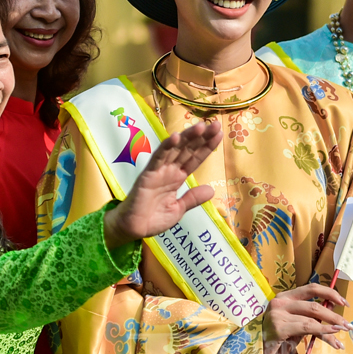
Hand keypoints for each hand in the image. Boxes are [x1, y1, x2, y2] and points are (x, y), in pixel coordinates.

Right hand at [103, 120, 223, 248]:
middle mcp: (170, 170)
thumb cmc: (153, 218)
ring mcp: (159, 170)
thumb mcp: (178, 209)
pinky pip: (158, 158)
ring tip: (201, 126)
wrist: (133, 228)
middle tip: (215, 124)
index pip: (195, 158)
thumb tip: (211, 190)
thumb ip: (192, 198)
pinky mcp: (148, 175)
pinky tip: (175, 137)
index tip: (219, 133)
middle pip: (187, 149)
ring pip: (175, 149)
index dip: (207, 146)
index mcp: (178, 176)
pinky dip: (166, 147)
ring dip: (187, 137)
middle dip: (201, 137)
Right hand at [262, 283, 352, 353]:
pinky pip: (307, 328)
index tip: (344, 302)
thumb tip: (333, 308)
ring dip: (331, 325)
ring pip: (312, 317)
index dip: (329, 293)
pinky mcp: (279, 328)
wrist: (258, 353)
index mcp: (285, 296)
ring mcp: (278, 314)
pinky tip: (332, 335)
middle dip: (334, 314)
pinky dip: (323, 331)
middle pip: (314, 304)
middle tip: (348, 324)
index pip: (311, 288)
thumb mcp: (296, 323)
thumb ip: (311, 315)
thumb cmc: (277, 338)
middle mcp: (280, 302)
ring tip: (343, 332)